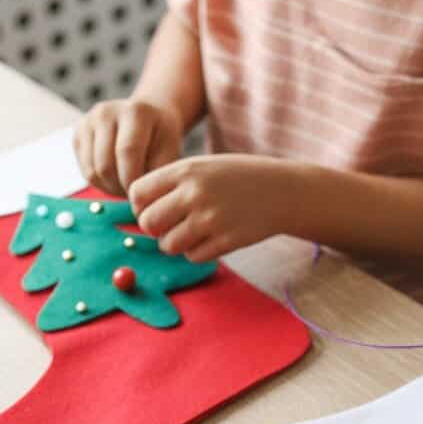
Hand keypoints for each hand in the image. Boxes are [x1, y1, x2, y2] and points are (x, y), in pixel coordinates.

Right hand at [74, 99, 182, 197]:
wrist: (147, 115)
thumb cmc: (161, 136)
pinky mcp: (78, 134)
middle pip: (105, 165)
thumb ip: (158, 173)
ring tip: (127, 187)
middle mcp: (106, 113)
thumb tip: (142, 203)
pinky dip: (101, 183)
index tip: (142, 195)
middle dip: (121, 188)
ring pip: (92, 172)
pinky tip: (116, 179)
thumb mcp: (170, 150)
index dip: (133, 180)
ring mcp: (88, 122)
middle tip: (135, 194)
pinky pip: (85, 171)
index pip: (127, 151)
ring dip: (110, 188)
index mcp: (134, 112)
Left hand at [129, 155, 296, 262]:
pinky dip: (196, 252)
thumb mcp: (204, 166)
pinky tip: (211, 238)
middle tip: (170, 224)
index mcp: (186, 170)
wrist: (284, 190)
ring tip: (191, 233)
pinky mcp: (226, 240)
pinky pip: (193, 256)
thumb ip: (171, 183)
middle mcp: (195, 193)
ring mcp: (211, 219)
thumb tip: (137, 210)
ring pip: (168, 245)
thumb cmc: (238, 178)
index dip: (141, 204)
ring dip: (175, 243)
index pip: (137, 193)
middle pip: (148, 222)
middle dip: (155, 228)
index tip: (155, 207)